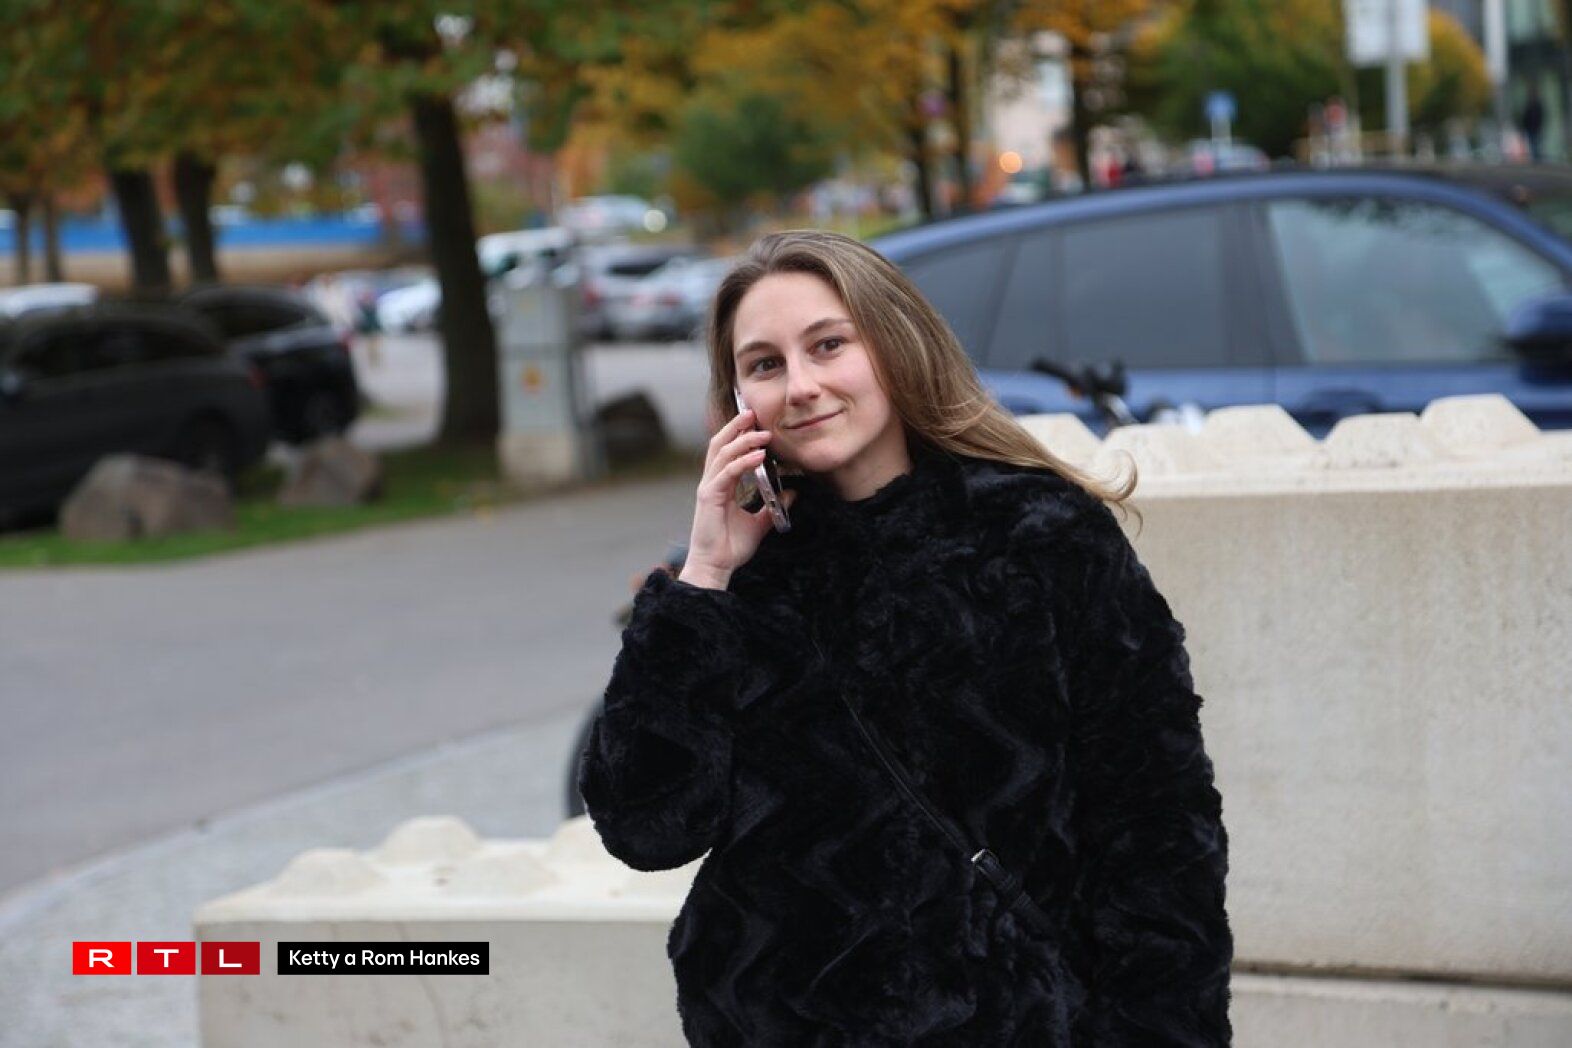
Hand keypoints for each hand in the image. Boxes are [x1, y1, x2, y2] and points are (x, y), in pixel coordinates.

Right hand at [680, 407, 797, 587]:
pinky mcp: (709, 497)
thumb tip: (792, 493)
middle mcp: (711, 482)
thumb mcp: (759, 523)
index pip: (726, 451)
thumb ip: (772, 506)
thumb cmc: (730, 546)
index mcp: (720, 485)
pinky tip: (760, 456)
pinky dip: (743, 462)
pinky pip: (727, 473)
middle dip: (735, 426)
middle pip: (719, 444)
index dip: (738, 433)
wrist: (716, 567)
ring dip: (743, 440)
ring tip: (763, 433)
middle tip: (753, 412)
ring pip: (723, 453)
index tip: (754, 420)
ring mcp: (708, 488)